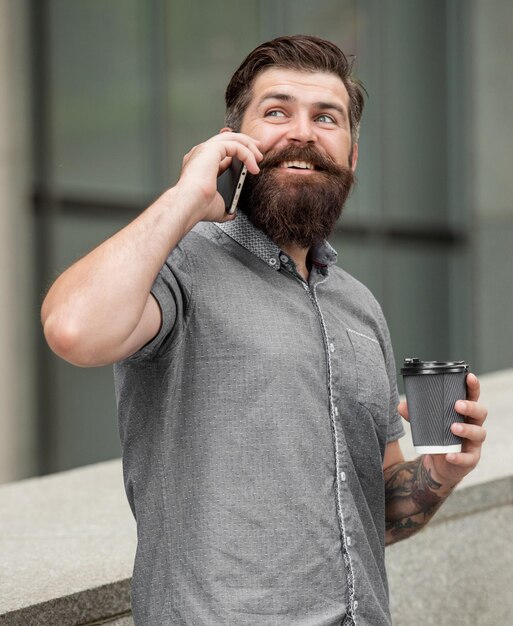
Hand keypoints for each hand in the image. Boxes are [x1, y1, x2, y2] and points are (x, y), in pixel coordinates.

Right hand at [177, 131, 262, 223]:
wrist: (190, 205)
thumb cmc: (198, 206)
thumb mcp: (217, 207)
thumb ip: (225, 206)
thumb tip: (232, 213)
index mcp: (200, 165)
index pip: (221, 152)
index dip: (237, 153)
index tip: (251, 161)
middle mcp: (200, 154)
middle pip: (226, 139)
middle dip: (245, 142)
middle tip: (258, 149)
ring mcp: (205, 149)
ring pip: (231, 138)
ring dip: (248, 146)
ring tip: (259, 157)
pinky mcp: (211, 149)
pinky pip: (235, 145)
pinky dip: (247, 154)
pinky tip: (254, 166)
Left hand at [397, 373, 487, 487]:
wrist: (441, 465)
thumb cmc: (438, 437)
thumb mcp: (427, 423)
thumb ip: (415, 414)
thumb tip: (402, 405)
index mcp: (464, 412)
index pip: (472, 396)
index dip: (473, 386)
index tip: (469, 376)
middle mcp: (473, 424)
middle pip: (481, 412)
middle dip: (471, 407)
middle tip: (457, 405)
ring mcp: (474, 442)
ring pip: (479, 433)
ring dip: (466, 429)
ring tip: (453, 427)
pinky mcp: (470, 459)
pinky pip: (468, 458)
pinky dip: (459, 457)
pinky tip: (449, 455)